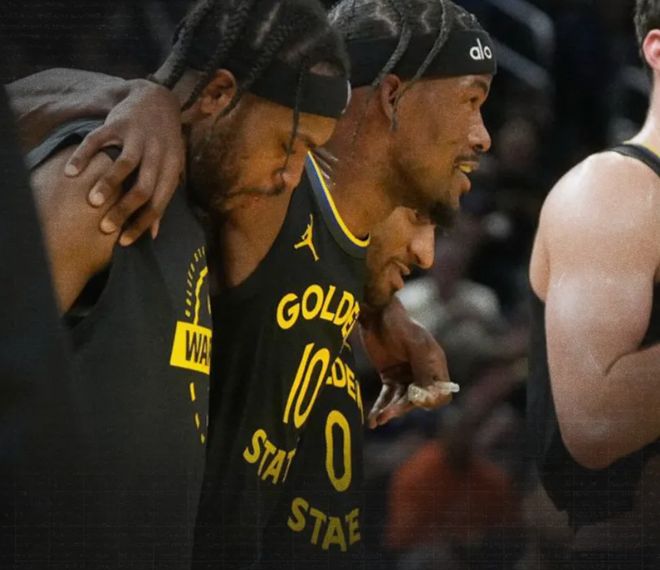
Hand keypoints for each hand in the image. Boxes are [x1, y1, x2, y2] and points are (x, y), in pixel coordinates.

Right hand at [64, 80, 184, 244]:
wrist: (157, 100)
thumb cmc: (164, 144)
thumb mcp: (171, 169)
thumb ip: (162, 199)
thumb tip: (154, 234)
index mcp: (171, 169)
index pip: (159, 202)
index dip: (142, 224)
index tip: (124, 241)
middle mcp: (157, 153)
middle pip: (143, 187)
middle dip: (124, 210)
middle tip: (105, 227)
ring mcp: (137, 136)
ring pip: (124, 164)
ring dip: (108, 184)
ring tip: (92, 203)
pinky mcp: (117, 122)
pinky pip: (98, 140)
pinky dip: (84, 156)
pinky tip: (72, 173)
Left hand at [360, 298, 456, 427]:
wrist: (376, 314)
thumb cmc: (399, 325)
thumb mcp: (414, 344)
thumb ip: (421, 368)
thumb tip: (426, 395)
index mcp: (435, 365)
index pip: (441, 394)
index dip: (431, 401)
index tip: (417, 401)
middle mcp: (423, 373)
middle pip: (418, 400)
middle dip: (403, 408)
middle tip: (388, 414)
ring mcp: (406, 376)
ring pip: (400, 401)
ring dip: (390, 411)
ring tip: (377, 420)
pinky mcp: (389, 377)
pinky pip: (387, 397)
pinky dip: (380, 408)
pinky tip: (372, 420)